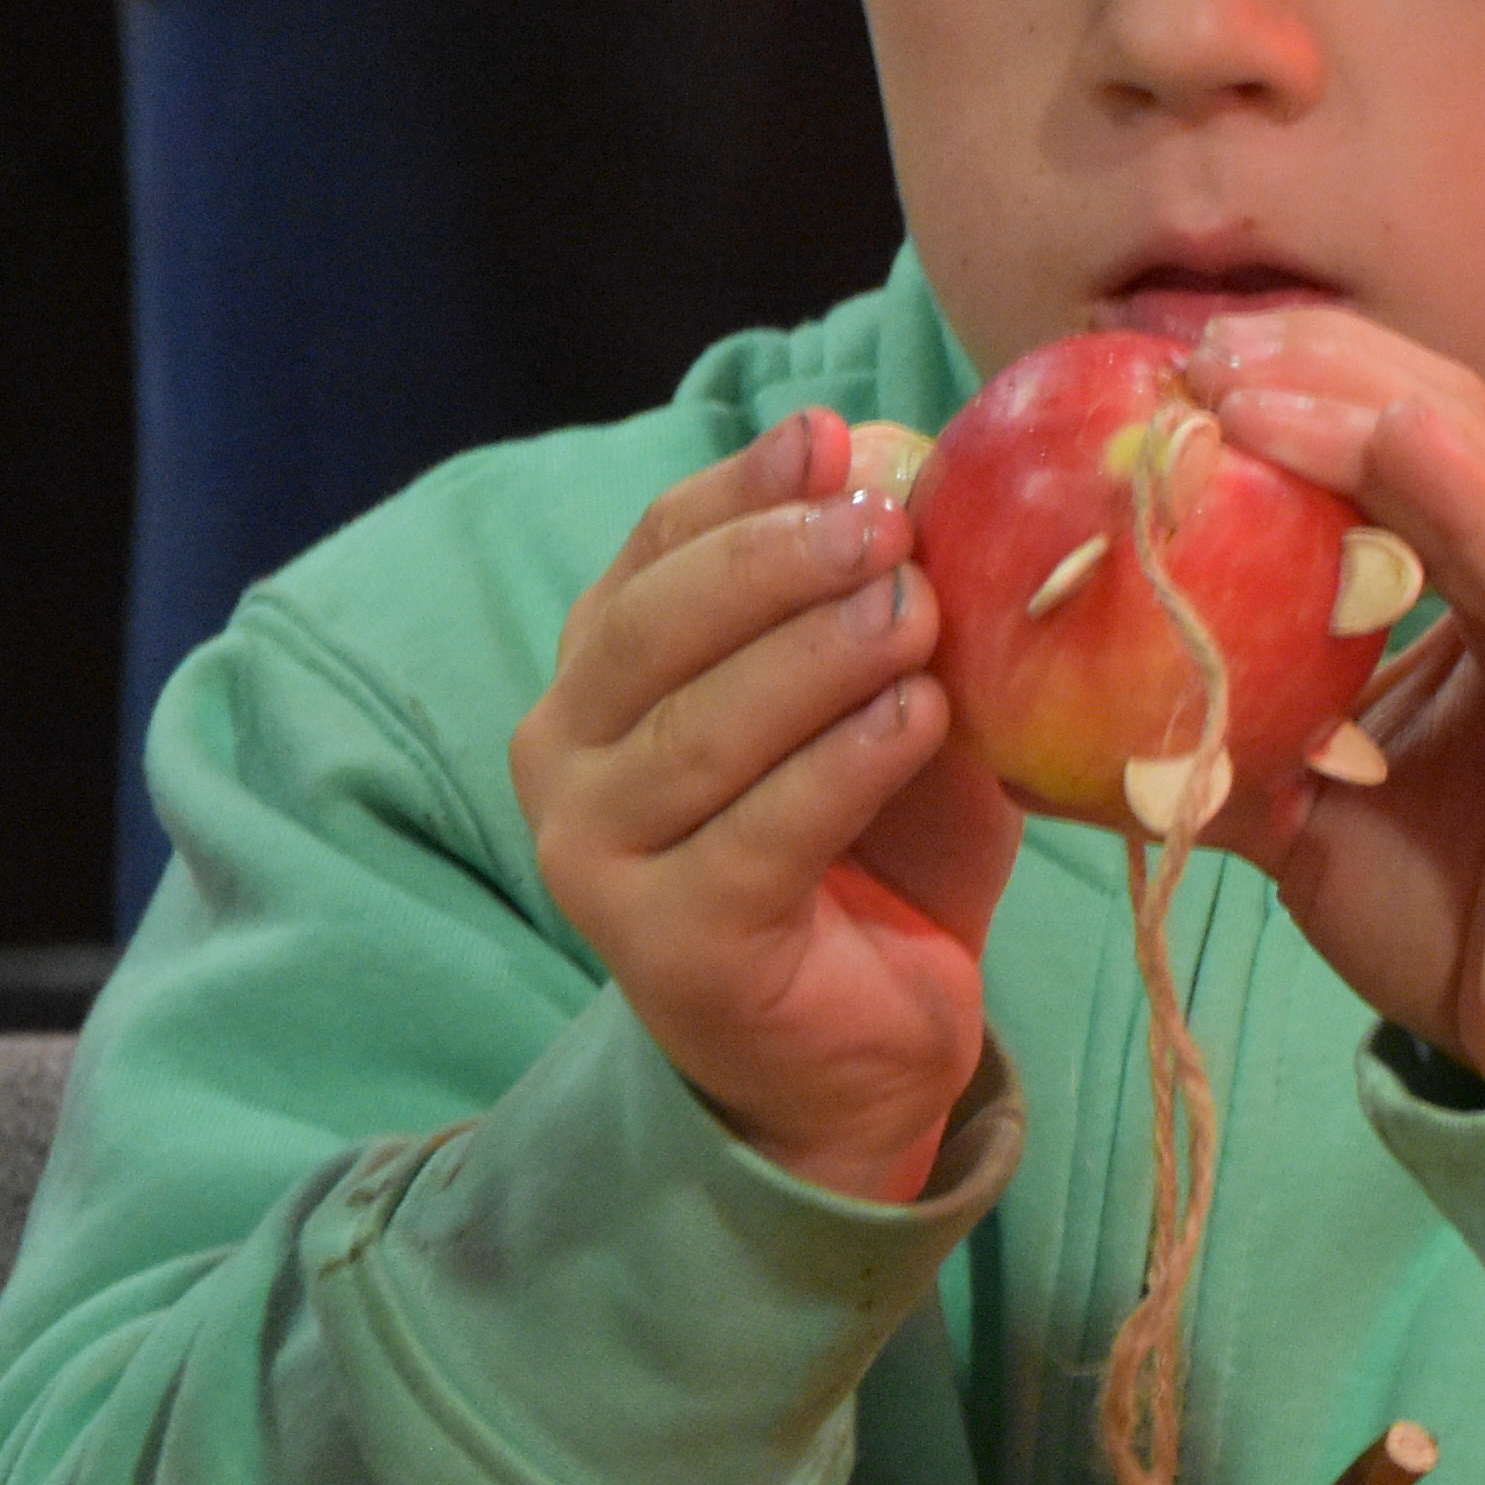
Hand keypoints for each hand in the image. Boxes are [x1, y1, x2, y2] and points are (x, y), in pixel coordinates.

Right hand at [516, 414, 1020, 1201]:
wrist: (867, 1044)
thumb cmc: (876, 851)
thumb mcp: (887, 702)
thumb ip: (885, 605)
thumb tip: (912, 469)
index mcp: (607, 674)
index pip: (653, 551)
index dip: (740, 491)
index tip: (831, 440)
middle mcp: (569, 755)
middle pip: (655, 630)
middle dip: (775, 564)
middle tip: (887, 523)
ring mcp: (599, 855)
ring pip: (699, 732)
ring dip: (814, 660)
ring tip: (915, 613)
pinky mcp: (666, 944)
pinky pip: (755, 837)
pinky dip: (840, 769)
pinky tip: (916, 721)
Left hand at [1174, 307, 1484, 1099]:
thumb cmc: (1476, 936)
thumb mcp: (1328, 809)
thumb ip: (1247, 726)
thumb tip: (1079, 697)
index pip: (1425, 437)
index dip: (1304, 381)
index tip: (1170, 362)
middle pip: (1451, 416)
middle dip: (1309, 363)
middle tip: (1171, 349)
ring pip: (1481, 460)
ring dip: (1345, 404)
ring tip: (1221, 380)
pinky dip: (1446, 488)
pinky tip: (1363, 432)